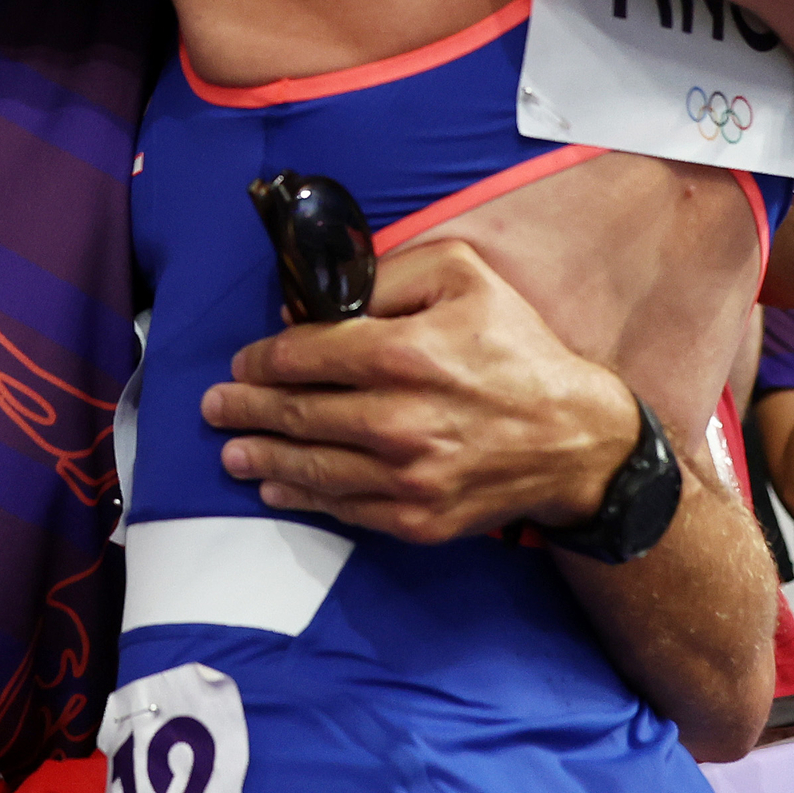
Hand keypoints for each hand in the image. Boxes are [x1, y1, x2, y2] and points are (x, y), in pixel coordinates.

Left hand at [201, 239, 643, 542]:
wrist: (578, 440)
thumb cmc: (520, 350)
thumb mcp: (464, 276)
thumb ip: (388, 274)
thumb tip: (321, 300)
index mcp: (406, 354)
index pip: (306, 356)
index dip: (264, 360)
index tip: (245, 362)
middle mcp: (399, 419)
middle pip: (298, 413)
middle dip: (246, 408)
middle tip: (215, 405)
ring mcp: (407, 477)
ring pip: (312, 467)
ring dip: (262, 456)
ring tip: (230, 450)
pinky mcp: (418, 518)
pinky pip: (345, 508)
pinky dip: (304, 497)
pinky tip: (278, 486)